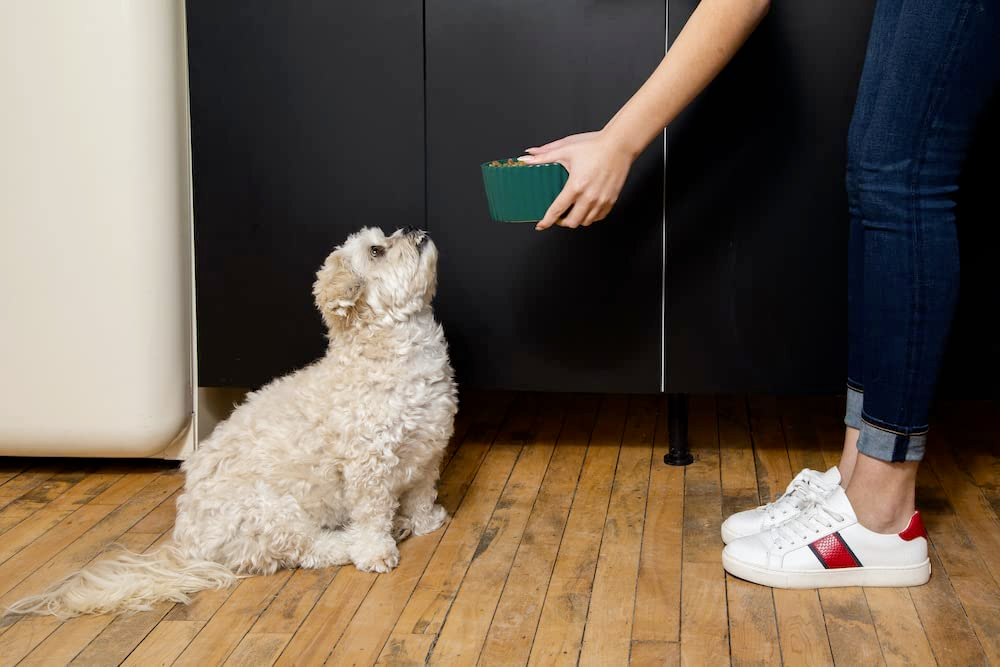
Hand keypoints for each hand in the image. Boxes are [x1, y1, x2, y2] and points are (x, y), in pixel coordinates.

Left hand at [520, 130, 634, 230]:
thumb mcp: (566, 149)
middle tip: (557, 216)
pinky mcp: (611, 200)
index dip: (547, 221)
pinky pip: (598, 217)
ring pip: (585, 222)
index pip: (557, 210)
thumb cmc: (594, 146)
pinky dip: (590, 217)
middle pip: (572, 222)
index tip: (541, 225)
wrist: (619, 145)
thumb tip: (526, 158)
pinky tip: (585, 208)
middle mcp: (589, 196)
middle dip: (561, 222)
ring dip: (576, 220)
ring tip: (571, 212)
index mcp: (576, 186)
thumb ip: (544, 156)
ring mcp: (602, 200)